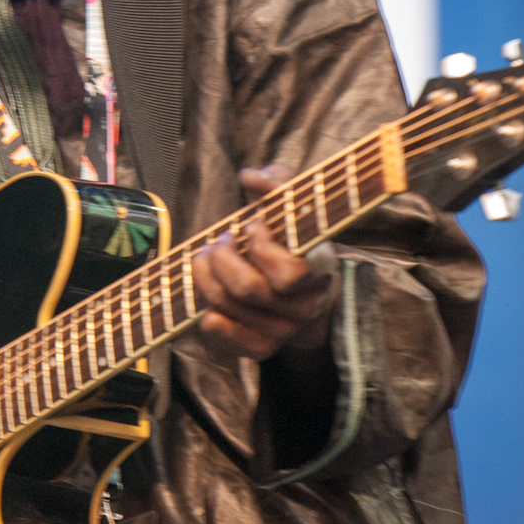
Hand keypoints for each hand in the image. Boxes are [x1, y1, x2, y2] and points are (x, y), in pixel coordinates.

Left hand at [192, 164, 340, 360]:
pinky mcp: (262, 346)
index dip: (262, 248)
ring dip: (206, 276)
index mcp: (318, 272)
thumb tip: (249, 177)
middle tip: (218, 240)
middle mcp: (303, 307)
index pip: (290, 275)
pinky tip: (208, 297)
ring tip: (206, 256)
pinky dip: (210, 318)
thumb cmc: (295, 237)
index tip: (252, 226)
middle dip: (222, 258)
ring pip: (229, 307)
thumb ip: (276, 184)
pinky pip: (228, 339)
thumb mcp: (294, 206)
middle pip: (248, 290)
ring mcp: (283, 330)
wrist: (308, 286)